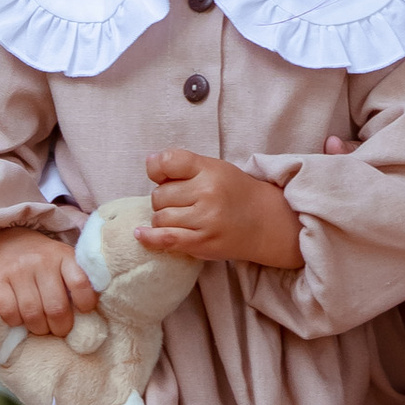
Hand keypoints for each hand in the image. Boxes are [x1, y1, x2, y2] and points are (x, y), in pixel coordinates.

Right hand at [0, 226, 92, 336]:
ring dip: (38, 328)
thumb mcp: (62, 262)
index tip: (83, 312)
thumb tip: (89, 317)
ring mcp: (17, 270)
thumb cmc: (40, 262)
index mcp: (63, 255)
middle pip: (56, 307)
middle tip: (59, 329)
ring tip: (40, 327)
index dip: (86, 304)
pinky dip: (15, 323)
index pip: (80, 283)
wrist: (3, 242)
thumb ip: (75, 282)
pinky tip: (19, 319)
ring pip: (32, 314)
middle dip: (60, 327)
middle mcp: (41, 260)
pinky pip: (9, 313)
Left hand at [141, 147, 303, 271]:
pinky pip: (166, 239)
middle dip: (163, 199)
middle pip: (159, 195)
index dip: (157, 169)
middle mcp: (207, 193)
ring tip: (180, 217)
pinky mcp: (202, 243)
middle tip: (181, 202)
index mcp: (209, 169)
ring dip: (163, 218)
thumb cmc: (235, 193)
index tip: (160, 175)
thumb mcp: (214, 168)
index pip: (168, 162)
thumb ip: (183, 165)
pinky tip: (140, 234)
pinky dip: (149, 237)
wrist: (264, 222)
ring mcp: (204, 220)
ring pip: (160, 217)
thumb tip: (149, 163)